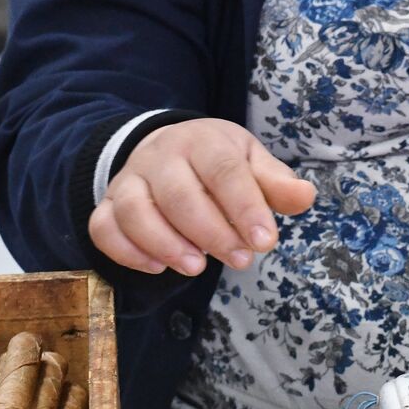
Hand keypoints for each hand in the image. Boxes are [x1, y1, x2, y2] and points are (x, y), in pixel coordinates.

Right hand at [88, 118, 315, 274]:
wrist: (168, 150)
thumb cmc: (219, 164)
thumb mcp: (252, 164)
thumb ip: (277, 184)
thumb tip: (305, 196)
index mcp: (203, 141)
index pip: (223, 171)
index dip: (245, 207)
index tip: (265, 242)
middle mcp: (161, 157)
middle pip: (179, 194)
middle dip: (211, 233)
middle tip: (240, 260)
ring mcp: (129, 181)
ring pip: (134, 210)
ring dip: (165, 243)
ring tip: (197, 267)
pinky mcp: (108, 206)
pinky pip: (103, 228)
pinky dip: (127, 251)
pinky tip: (158, 267)